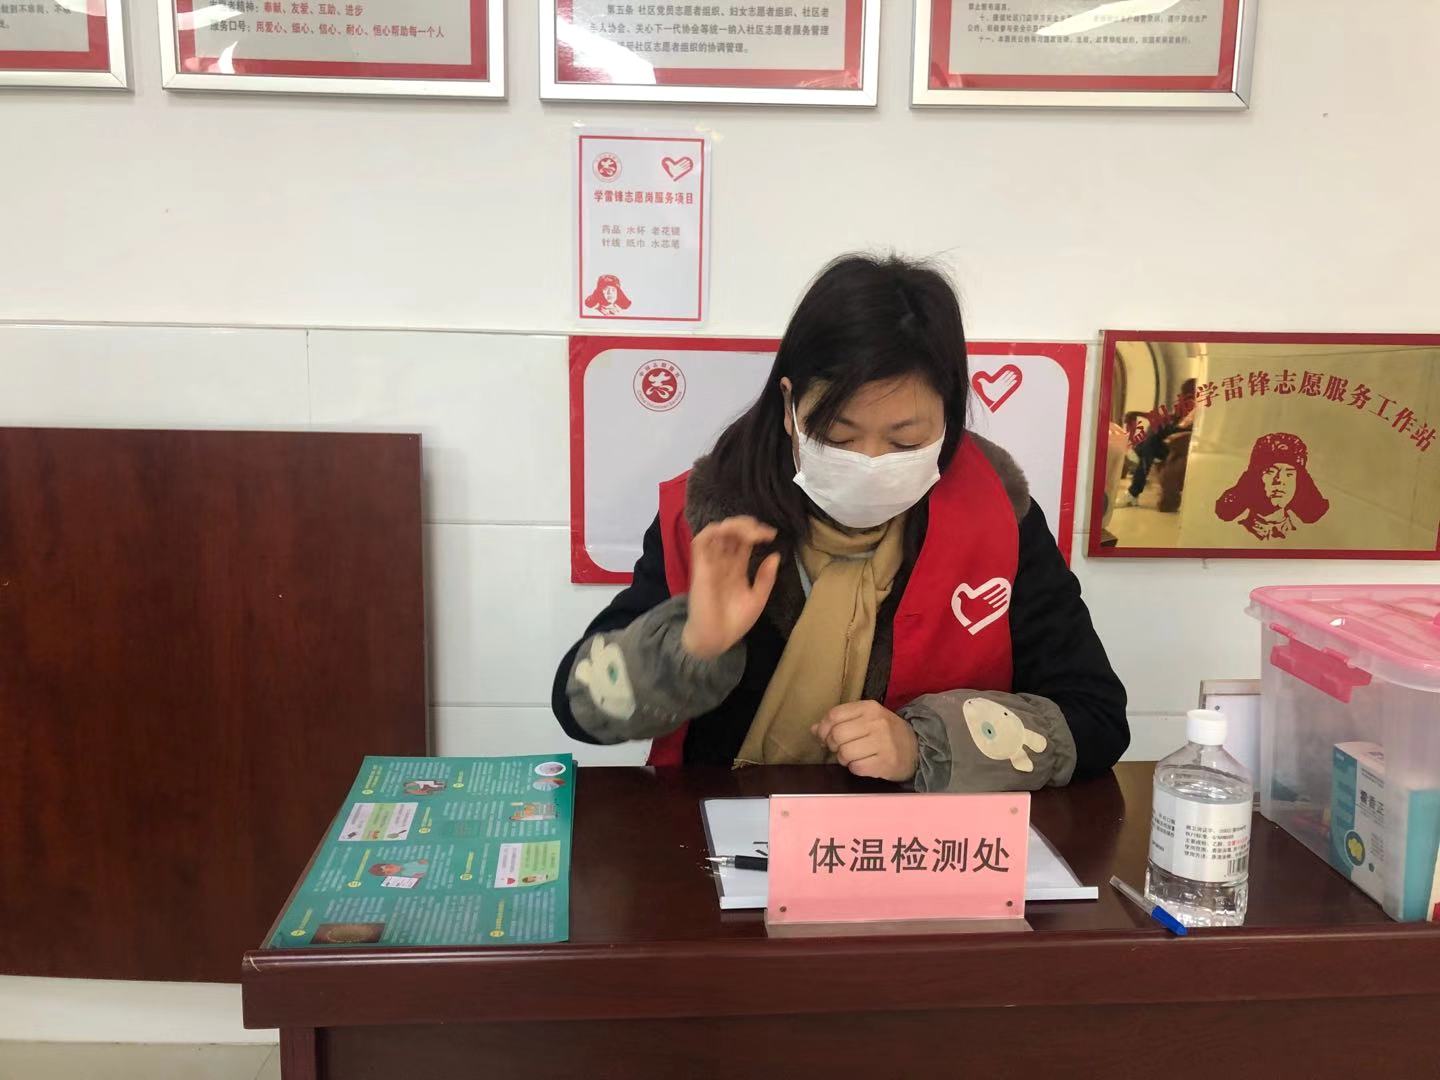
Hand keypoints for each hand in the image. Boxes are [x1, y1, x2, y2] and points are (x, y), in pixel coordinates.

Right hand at [681, 516, 780, 660]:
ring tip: (750, 531)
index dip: (756, 532)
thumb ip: (765, 578)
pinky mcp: (699, 567)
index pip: (744, 541)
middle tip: (762, 531)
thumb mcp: (757, 599)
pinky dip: (714, 531)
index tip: (772, 534)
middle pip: (731, 532)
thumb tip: (775, 555)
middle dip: (746, 524)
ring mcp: (710, 563)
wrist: (716, 639)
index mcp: (736, 568)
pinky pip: (700, 541)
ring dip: (733, 525)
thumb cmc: (734, 622)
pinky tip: (729, 532)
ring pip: (716, 531)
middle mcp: (723, 562)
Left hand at [812, 701, 918, 782]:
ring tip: (852, 757)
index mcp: (869, 707)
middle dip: (832, 745)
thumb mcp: (866, 719)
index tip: (824, 737)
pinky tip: (863, 764)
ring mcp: (883, 743)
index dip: (824, 728)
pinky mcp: (886, 763)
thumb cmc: (886, 733)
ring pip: (845, 753)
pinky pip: (856, 768)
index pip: (834, 715)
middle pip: (837, 735)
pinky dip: (854, 768)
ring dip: (843, 759)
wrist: (917, 749)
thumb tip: (814, 729)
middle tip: (839, 748)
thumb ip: (840, 721)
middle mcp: (877, 722)